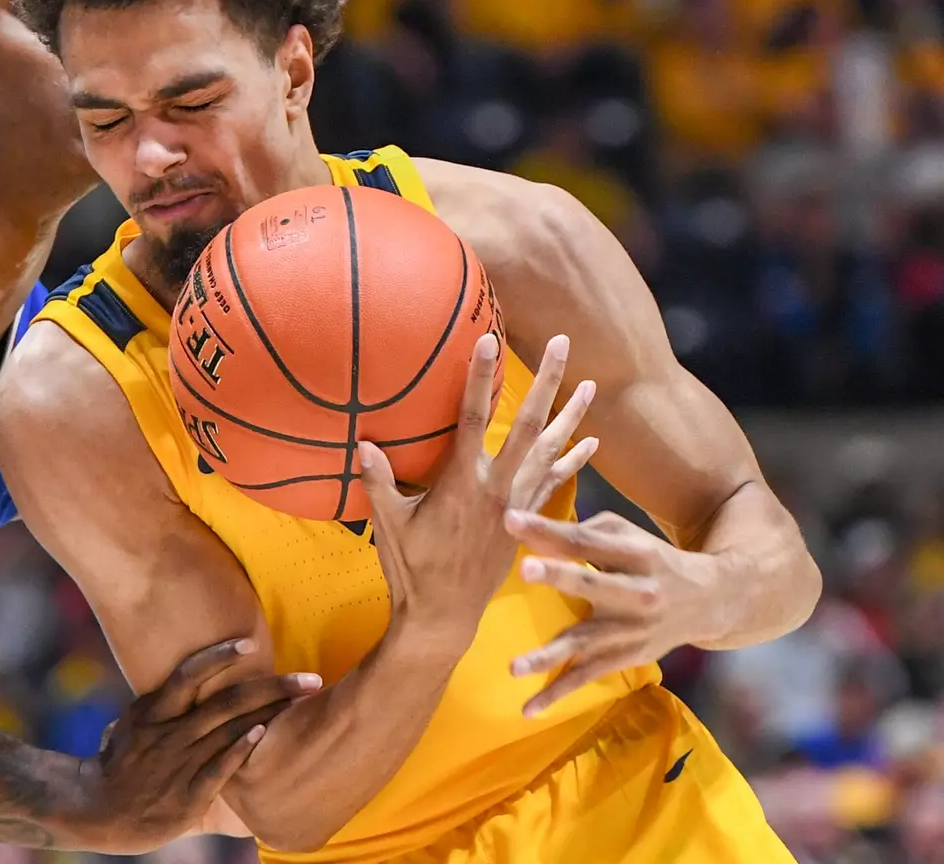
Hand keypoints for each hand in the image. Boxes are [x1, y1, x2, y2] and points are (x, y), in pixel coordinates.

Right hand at [77, 637, 321, 852]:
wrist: (95, 811)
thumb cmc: (118, 764)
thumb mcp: (131, 725)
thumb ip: (160, 706)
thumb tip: (183, 681)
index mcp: (153, 711)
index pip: (188, 673)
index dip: (219, 656)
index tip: (250, 643)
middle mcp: (168, 732)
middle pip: (227, 701)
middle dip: (274, 687)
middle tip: (311, 680)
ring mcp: (178, 763)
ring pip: (230, 731)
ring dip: (270, 716)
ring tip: (303, 704)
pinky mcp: (187, 796)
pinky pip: (220, 769)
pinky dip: (242, 751)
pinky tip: (264, 738)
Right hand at [362, 333, 598, 646]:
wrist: (444, 616)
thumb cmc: (411, 569)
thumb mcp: (388, 524)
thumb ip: (380, 482)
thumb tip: (363, 442)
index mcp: (461, 484)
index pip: (470, 419)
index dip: (478, 379)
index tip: (487, 341)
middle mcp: (497, 489)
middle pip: (528, 426)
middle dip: (548, 383)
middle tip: (563, 344)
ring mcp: (516, 506)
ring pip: (551, 452)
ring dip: (573, 417)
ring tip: (593, 385)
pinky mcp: (525, 522)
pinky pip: (556, 484)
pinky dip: (574, 461)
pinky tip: (589, 442)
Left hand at [506, 510, 720, 716]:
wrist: (708, 601)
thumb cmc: (651, 560)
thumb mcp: (626, 537)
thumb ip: (582, 534)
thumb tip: (528, 534)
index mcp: (637, 554)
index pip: (587, 540)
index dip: (550, 529)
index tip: (511, 520)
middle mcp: (638, 593)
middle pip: (593, 584)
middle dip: (560, 575)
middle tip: (525, 568)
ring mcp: (630, 631)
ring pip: (585, 642)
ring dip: (548, 656)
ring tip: (513, 668)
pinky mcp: (624, 658)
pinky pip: (586, 676)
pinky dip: (558, 693)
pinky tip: (528, 708)